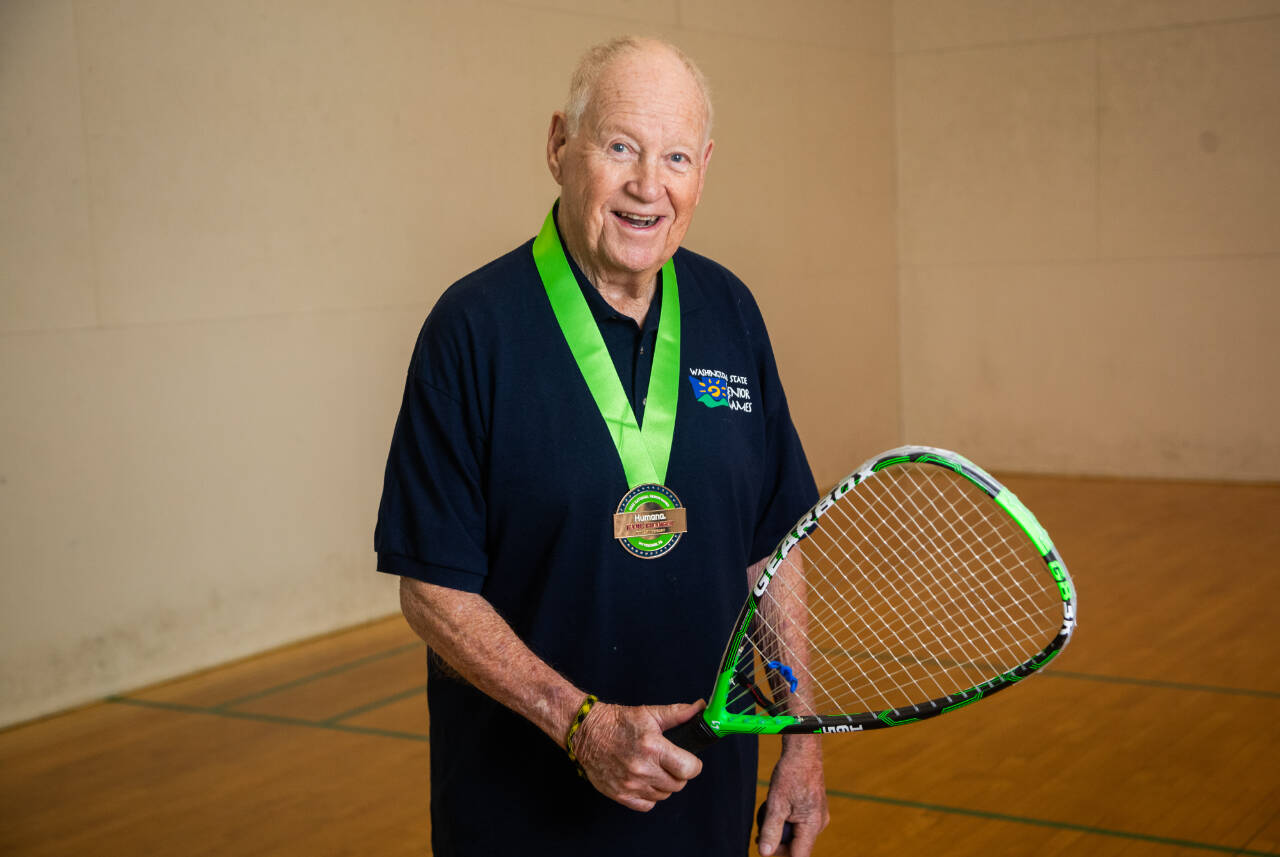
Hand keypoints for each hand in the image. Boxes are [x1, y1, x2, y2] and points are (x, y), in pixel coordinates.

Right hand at [572, 700, 704, 811]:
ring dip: (664, 784)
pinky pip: (646, 805)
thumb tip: (701, 708)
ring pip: (664, 795)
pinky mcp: (620, 794)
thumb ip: (678, 713)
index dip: (693, 765)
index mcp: (653, 747)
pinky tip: (644, 780)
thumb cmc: (617, 721)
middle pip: (678, 784)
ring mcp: (630, 784)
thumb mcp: (649, 713)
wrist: (586, 731)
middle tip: (669, 762)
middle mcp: (642, 769)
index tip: (688, 760)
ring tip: (654, 769)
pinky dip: (649, 796)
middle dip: (679, 773)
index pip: (689, 769)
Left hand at [758, 736, 827, 855]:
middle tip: (761, 830)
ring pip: (797, 835)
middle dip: (778, 841)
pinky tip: (778, 807)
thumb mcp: (776, 804)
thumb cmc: (791, 774)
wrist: (802, 752)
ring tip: (768, 814)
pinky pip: (799, 824)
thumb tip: (765, 853)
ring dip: (780, 830)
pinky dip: (787, 820)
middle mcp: (819, 824)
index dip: (780, 855)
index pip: (798, 856)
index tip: (764, 846)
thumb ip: (771, 831)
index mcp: (812, 825)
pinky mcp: (814, 810)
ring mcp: (818, 817)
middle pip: (797, 847)